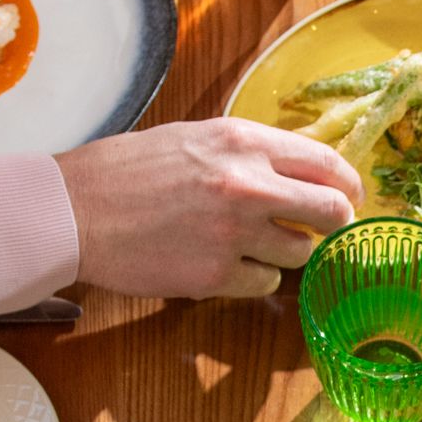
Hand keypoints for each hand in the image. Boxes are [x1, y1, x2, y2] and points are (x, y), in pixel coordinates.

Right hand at [57, 115, 360, 300]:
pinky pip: (263, 283)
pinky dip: (251, 277)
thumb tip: (299, 173)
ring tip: (250, 243)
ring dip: (285, 253)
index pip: (326, 162)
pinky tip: (221, 263)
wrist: (74, 210)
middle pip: (331, 212)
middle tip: (322, 230)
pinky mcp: (215, 276)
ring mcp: (233, 234)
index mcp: (242, 142)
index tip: (348, 196)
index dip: (347, 184)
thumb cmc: (126, 171)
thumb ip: (249, 153)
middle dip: (334, 224)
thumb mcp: (194, 138)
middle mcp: (247, 185)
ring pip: (300, 254)